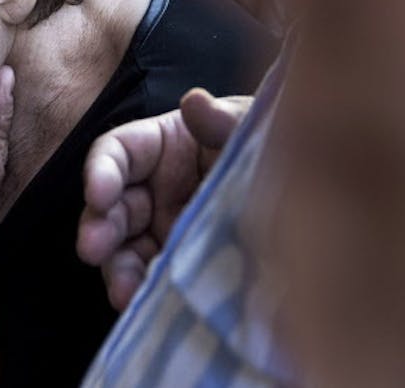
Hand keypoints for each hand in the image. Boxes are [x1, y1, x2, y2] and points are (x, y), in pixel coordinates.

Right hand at [77, 88, 251, 309]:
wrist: (312, 197)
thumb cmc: (268, 145)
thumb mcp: (250, 126)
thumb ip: (223, 119)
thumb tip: (194, 102)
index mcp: (161, 146)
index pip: (117, 152)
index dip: (101, 171)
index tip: (99, 193)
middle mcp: (154, 190)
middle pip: (111, 207)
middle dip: (99, 228)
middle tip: (92, 249)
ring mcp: (165, 231)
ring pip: (125, 250)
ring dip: (118, 270)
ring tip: (123, 293)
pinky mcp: (181, 265)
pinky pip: (154, 279)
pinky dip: (148, 292)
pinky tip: (150, 303)